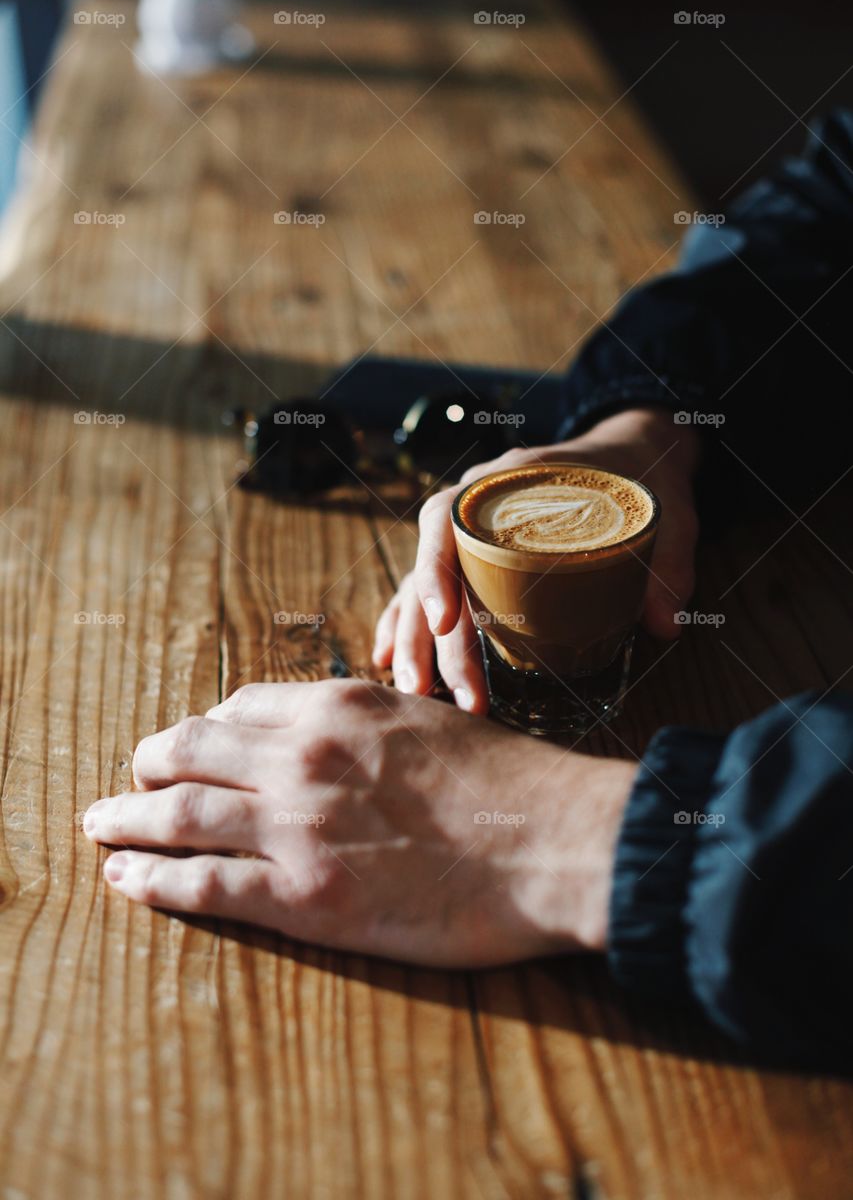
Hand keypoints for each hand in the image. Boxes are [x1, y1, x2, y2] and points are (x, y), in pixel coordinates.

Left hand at [84, 681, 635, 966]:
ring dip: (125, 819)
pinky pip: (202, 885)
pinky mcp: (304, 896)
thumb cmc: (510, 783)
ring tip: (99, 826)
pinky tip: (124, 880)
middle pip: (188, 750)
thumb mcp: (431, 719)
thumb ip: (368, 726)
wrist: (555, 841)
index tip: (188, 749)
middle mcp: (303, 755)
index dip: (202, 731)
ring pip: (176, 814)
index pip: (237, 707)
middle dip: (148, 764)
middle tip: (128, 783)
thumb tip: (336, 739)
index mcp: (338, 705)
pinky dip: (151, 881)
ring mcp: (298, 824)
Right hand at [373, 407, 699, 712]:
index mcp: (507, 482)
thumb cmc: (640, 476)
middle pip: (428, 568)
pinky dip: (405, 624)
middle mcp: (474, 505)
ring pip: (419, 585)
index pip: (448, 520)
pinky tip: (393, 664)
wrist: (633, 450)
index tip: (445, 621)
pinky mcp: (471, 556)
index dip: (438, 570)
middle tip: (443, 692)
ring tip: (414, 694)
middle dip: (427, 634)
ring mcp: (468, 532)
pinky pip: (424, 590)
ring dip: (412, 639)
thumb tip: (665, 625)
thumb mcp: (667, 511)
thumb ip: (668, 564)